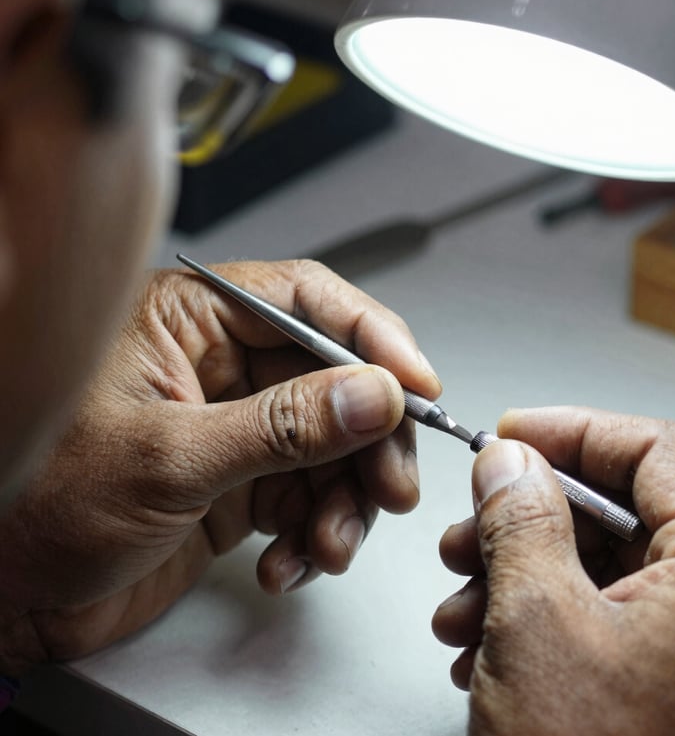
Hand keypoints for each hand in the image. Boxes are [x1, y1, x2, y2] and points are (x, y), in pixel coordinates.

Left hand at [0, 259, 440, 673]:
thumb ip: (280, 427)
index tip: (416, 384)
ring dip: (345, 501)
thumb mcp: (168, 458)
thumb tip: (373, 396)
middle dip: (370, 439)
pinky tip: (290, 562)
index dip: (371, 336)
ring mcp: (237, 427)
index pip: (305, 299)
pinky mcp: (243, 484)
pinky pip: (310, 496)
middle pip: (335, 379)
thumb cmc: (39, 499)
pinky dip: (314, 534)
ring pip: (333, 446)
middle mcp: (220, 365)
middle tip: (390, 486)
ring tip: (330, 545)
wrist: (2, 593)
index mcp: (189, 320)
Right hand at [432, 407, 674, 735]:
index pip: (658, 449)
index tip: (511, 434)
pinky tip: (477, 634)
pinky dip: (528, 604)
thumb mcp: (537, 620)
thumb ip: (521, 517)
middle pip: (621, 503)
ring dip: (516, 561)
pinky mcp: (654, 667)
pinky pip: (590, 602)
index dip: (576, 430)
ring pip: (596, 554)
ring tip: (460, 593)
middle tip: (472, 517)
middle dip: (531, 508)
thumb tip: (507, 459)